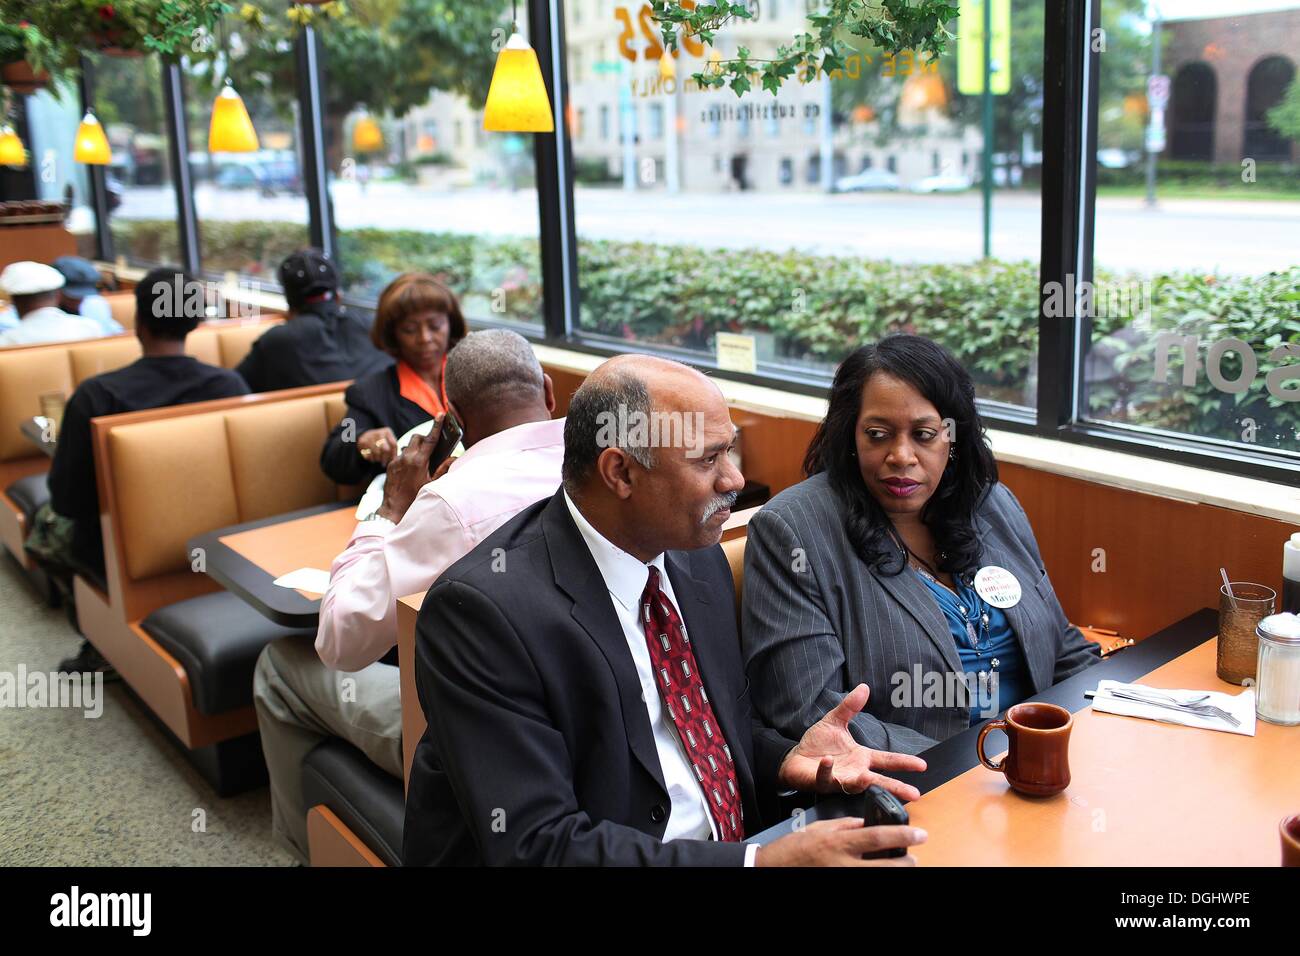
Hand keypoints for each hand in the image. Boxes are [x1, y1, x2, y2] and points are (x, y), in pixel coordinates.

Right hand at [357, 427, 398, 465]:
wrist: (366, 435)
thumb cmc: (381, 440)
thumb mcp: (388, 440)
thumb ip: (393, 448)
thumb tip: (395, 459)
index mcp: (387, 432)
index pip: (393, 444)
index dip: (394, 454)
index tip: (392, 460)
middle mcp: (378, 433)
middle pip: (385, 449)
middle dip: (385, 458)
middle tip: (384, 463)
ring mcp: (370, 437)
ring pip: (376, 453)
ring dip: (378, 459)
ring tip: (378, 460)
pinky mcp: (362, 442)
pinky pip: (368, 454)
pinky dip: (371, 458)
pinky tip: (372, 458)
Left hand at [376, 417, 444, 522]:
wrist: (393, 509)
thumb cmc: (414, 498)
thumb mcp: (431, 484)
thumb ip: (443, 469)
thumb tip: (454, 459)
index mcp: (419, 461)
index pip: (430, 439)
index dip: (436, 426)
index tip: (440, 415)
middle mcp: (406, 458)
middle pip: (417, 438)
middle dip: (424, 438)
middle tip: (431, 446)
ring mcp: (396, 461)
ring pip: (408, 446)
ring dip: (415, 448)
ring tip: (421, 460)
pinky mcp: (390, 465)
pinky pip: (400, 455)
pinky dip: (408, 457)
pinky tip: (411, 468)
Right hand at [754, 818, 925, 866]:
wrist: (772, 868)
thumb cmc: (795, 848)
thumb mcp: (820, 828)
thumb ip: (846, 825)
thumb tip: (868, 824)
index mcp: (838, 842)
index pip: (877, 837)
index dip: (902, 835)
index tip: (920, 834)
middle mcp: (842, 863)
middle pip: (884, 866)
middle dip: (905, 862)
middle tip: (915, 857)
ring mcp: (842, 878)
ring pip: (877, 878)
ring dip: (893, 872)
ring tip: (903, 866)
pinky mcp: (839, 885)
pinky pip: (864, 883)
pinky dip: (876, 877)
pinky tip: (881, 872)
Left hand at [777, 684, 926, 801]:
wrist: (795, 758)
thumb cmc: (818, 745)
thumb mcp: (835, 721)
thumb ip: (850, 706)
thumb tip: (864, 687)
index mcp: (862, 757)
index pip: (887, 761)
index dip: (904, 762)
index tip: (922, 765)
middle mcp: (856, 771)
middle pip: (880, 781)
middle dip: (896, 787)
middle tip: (913, 794)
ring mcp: (841, 779)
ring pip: (856, 785)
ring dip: (861, 783)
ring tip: (868, 779)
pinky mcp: (823, 781)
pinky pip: (827, 776)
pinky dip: (827, 769)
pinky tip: (828, 761)